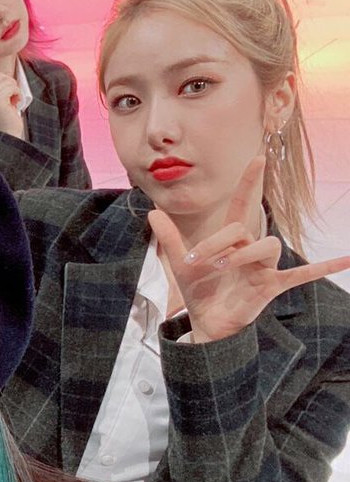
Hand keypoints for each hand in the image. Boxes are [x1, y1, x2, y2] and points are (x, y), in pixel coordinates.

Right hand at [0, 49, 23, 138]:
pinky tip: (14, 104)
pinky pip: (11, 87)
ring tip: (12, 102)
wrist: (8, 133)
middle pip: (1, 76)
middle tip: (11, 99)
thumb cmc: (6, 116)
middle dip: (11, 85)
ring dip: (15, 90)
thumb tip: (4, 76)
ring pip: (8, 81)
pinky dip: (17, 94)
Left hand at [150, 156, 349, 342]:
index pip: (242, 204)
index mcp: (232, 239)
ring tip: (219, 267)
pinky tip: (348, 260)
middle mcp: (251, 248)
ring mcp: (264, 266)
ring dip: (241, 255)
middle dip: (217, 241)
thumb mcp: (180, 262)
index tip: (257, 158)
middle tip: (194, 258)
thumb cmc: (201, 290)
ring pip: (266, 247)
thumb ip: (169, 237)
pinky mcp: (271, 286)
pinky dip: (324, 267)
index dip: (249, 182)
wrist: (207, 323)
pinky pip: (303, 274)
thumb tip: (152, 211)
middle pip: (244, 229)